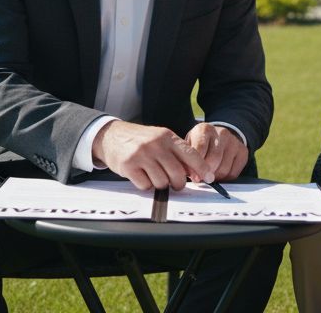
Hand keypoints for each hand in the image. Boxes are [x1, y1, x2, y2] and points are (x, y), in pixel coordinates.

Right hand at [92, 120, 210, 190]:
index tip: (210, 178)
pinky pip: (145, 186)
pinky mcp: (129, 166)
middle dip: (178, 183)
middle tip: (174, 183)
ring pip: (162, 182)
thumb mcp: (161, 139)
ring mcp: (142, 155)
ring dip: (160, 184)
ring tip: (154, 175)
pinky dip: (146, 185)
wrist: (111, 135)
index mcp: (167, 136)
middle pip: (177, 174)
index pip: (191, 154)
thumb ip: (177, 153)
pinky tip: (142, 176)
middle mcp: (156, 145)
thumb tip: (195, 172)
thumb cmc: (140, 140)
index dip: (202, 168)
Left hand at [185, 123, 248, 180]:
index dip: (195, 166)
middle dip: (205, 173)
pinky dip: (225, 178)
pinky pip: (233, 173)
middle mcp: (222, 133)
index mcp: (205, 129)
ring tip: (209, 175)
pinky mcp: (243, 152)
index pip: (200, 149)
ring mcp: (234, 142)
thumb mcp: (190, 144)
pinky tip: (218, 174)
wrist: (220, 135)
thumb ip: (188, 157)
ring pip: (224, 169)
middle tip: (200, 178)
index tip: (193, 176)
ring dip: (215, 177)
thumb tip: (190, 174)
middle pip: (214, 160)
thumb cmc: (201, 143)